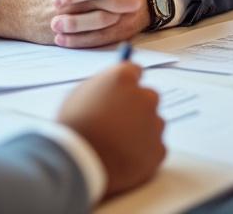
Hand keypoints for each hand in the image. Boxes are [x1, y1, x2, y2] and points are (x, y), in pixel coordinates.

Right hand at [58, 62, 165, 198]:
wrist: (78, 162)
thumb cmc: (74, 126)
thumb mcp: (80, 95)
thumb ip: (102, 87)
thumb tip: (113, 87)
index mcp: (123, 78)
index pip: (134, 71)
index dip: (126, 83)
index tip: (122, 91)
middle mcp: (144, 97)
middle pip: (149, 96)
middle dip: (137, 106)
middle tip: (119, 121)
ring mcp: (154, 124)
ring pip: (154, 123)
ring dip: (141, 129)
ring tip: (116, 143)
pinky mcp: (158, 149)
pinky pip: (154, 147)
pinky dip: (143, 152)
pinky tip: (124, 157)